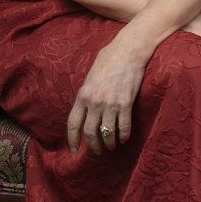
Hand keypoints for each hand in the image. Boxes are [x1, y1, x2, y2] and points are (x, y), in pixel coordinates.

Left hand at [67, 39, 145, 154]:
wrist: (127, 50)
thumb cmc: (109, 58)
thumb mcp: (91, 75)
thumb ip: (87, 92)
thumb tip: (86, 105)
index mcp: (83, 94)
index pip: (73, 123)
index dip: (73, 139)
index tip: (74, 150)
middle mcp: (95, 102)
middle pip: (90, 133)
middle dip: (93, 145)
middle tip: (97, 151)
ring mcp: (110, 104)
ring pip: (107, 133)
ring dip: (109, 143)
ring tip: (111, 146)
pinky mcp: (125, 104)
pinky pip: (123, 127)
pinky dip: (123, 136)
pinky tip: (123, 138)